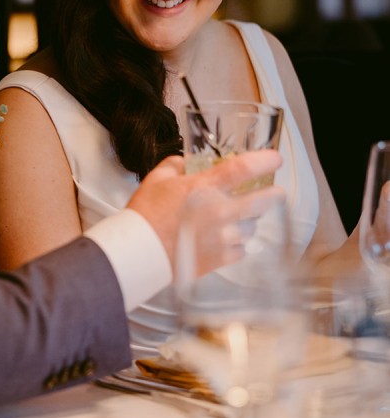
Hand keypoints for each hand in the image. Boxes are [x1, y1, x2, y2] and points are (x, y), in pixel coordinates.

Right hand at [127, 149, 282, 276]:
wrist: (140, 253)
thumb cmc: (146, 217)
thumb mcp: (156, 180)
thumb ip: (175, 166)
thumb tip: (185, 162)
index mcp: (205, 188)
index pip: (243, 169)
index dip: (263, 161)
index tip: (274, 159)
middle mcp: (220, 212)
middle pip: (261, 201)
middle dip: (273, 195)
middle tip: (276, 193)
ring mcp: (223, 237)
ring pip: (251, 227)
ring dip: (249, 222)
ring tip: (242, 220)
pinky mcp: (220, 258)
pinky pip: (241, 250)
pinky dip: (237, 245)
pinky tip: (227, 241)